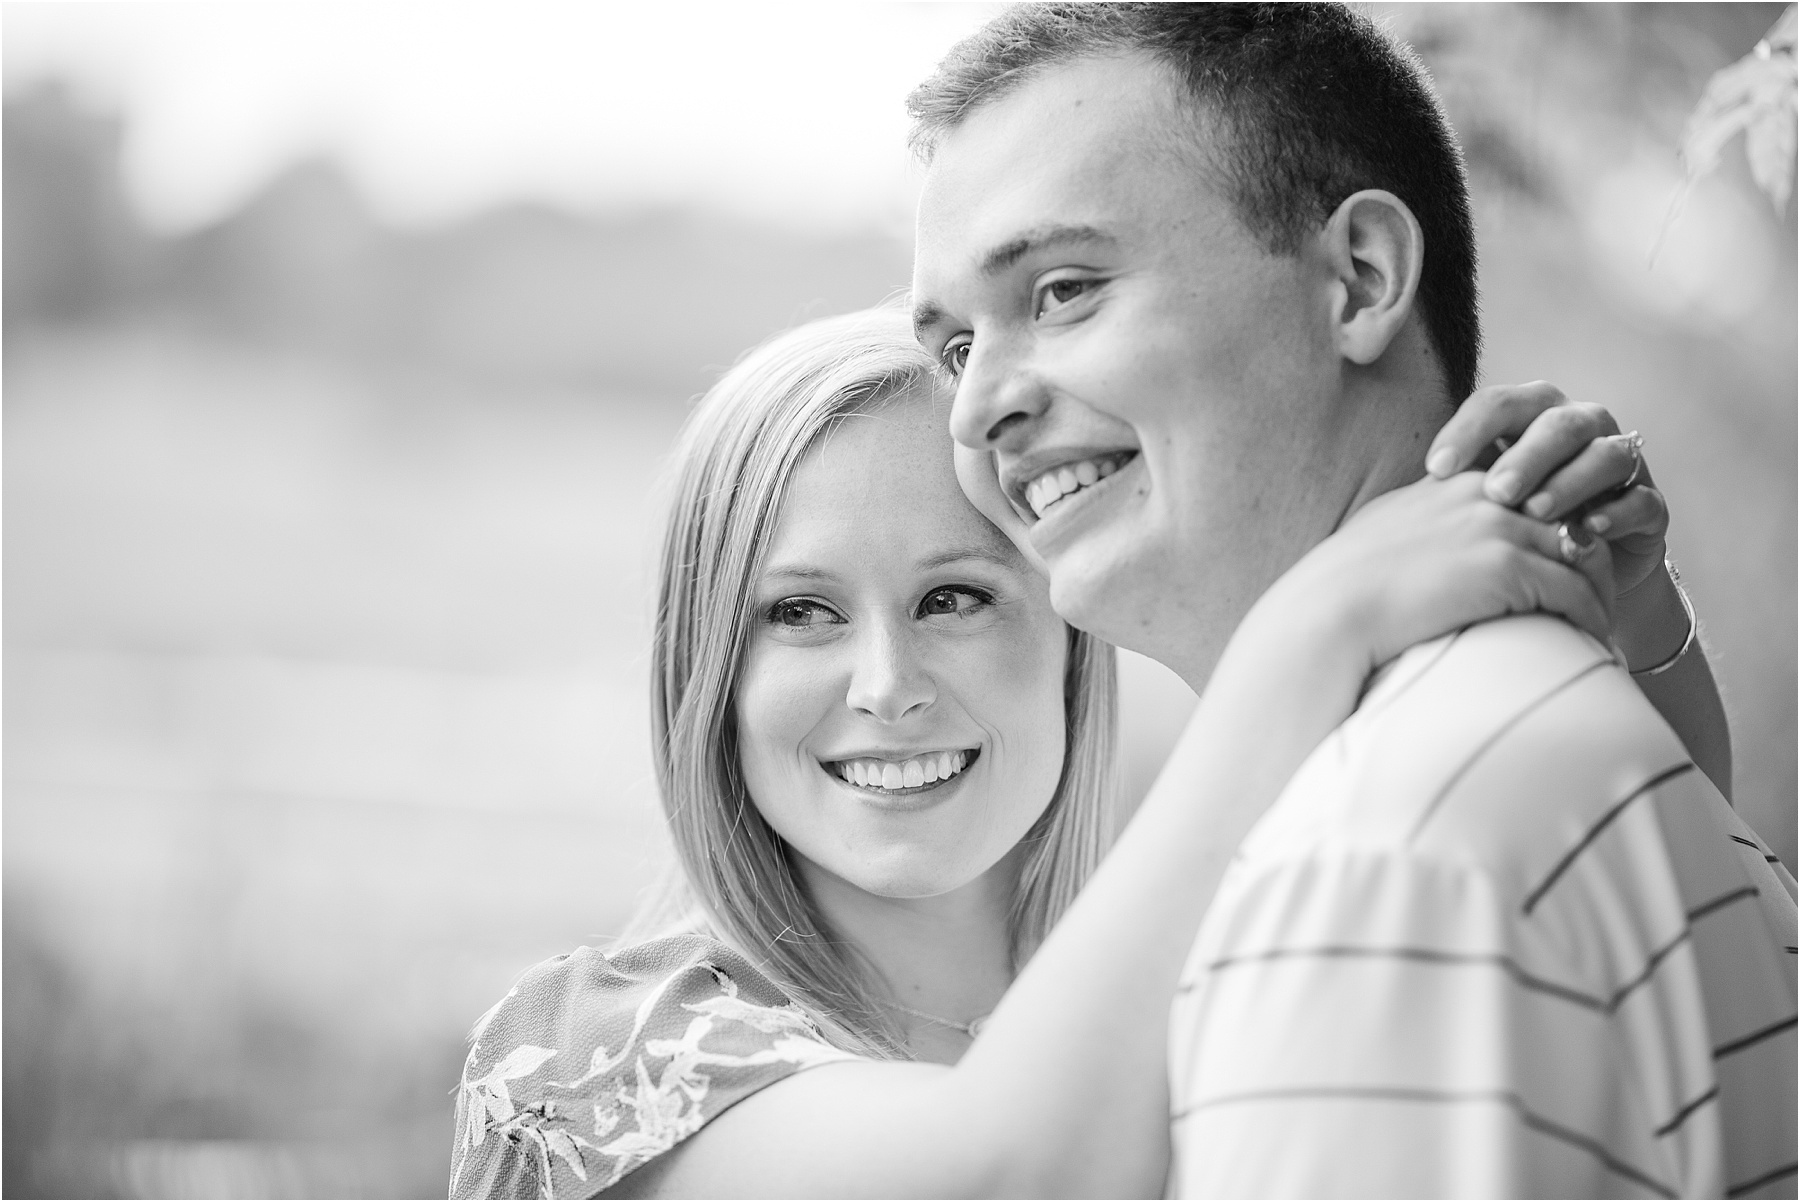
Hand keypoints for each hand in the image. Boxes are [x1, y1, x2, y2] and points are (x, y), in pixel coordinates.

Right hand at [1253, 472, 1613, 677]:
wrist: (1331, 608)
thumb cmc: (1344, 585)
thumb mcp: (1385, 530)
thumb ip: (1419, 520)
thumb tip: (1429, 543)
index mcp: (1459, 484)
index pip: (1536, 496)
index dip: (1555, 533)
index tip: (1562, 569)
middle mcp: (1486, 496)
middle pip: (1570, 520)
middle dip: (1589, 562)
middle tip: (1598, 603)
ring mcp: (1499, 528)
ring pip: (1584, 557)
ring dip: (1598, 594)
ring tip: (1601, 628)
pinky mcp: (1508, 568)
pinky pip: (1576, 593)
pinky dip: (1591, 620)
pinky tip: (1590, 644)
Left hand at [1424, 381, 1665, 601]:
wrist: (1573, 575)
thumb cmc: (1509, 529)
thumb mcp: (1477, 506)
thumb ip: (1453, 489)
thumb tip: (1400, 497)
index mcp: (1531, 416)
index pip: (1499, 404)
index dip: (1468, 430)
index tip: (1434, 470)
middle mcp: (1580, 427)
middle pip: (1557, 423)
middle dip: (1524, 455)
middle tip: (1493, 492)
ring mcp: (1621, 462)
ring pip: (1605, 455)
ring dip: (1569, 482)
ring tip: (1535, 512)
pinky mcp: (1650, 504)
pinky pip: (1641, 499)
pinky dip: (1616, 512)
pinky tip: (1587, 530)